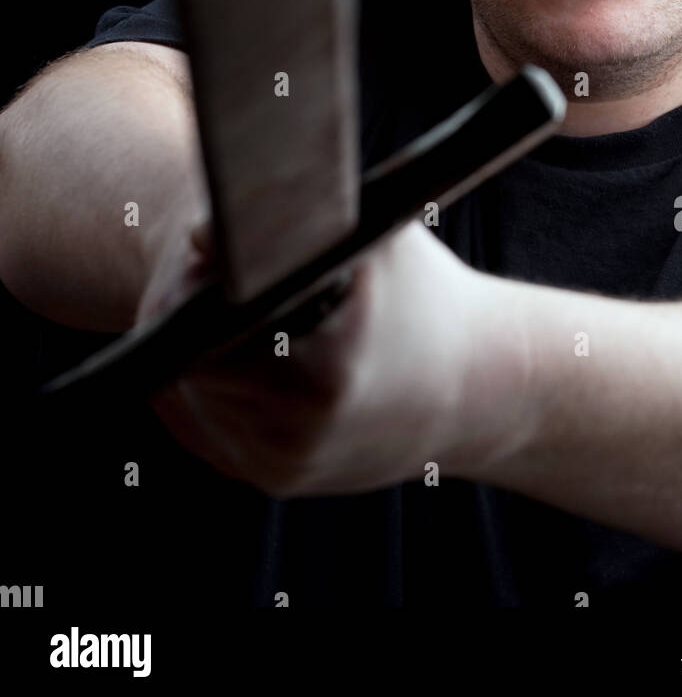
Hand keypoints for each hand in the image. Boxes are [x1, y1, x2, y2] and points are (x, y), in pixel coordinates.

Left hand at [134, 216, 523, 497]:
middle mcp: (297, 430)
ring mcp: (283, 463)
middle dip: (194, 319)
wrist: (475, 389)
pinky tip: (240, 358)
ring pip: (189, 397)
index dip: (197, 285)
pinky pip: (207, 429)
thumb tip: (201, 234)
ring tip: (241, 317)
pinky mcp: (276, 480)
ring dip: (196, 356)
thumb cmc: (426, 296)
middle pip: (188, 360)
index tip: (213, 260)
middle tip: (226, 280)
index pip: (199, 326)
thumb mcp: (377, 238)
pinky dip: (209, 392)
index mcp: (324, 369)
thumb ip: (299, 218)